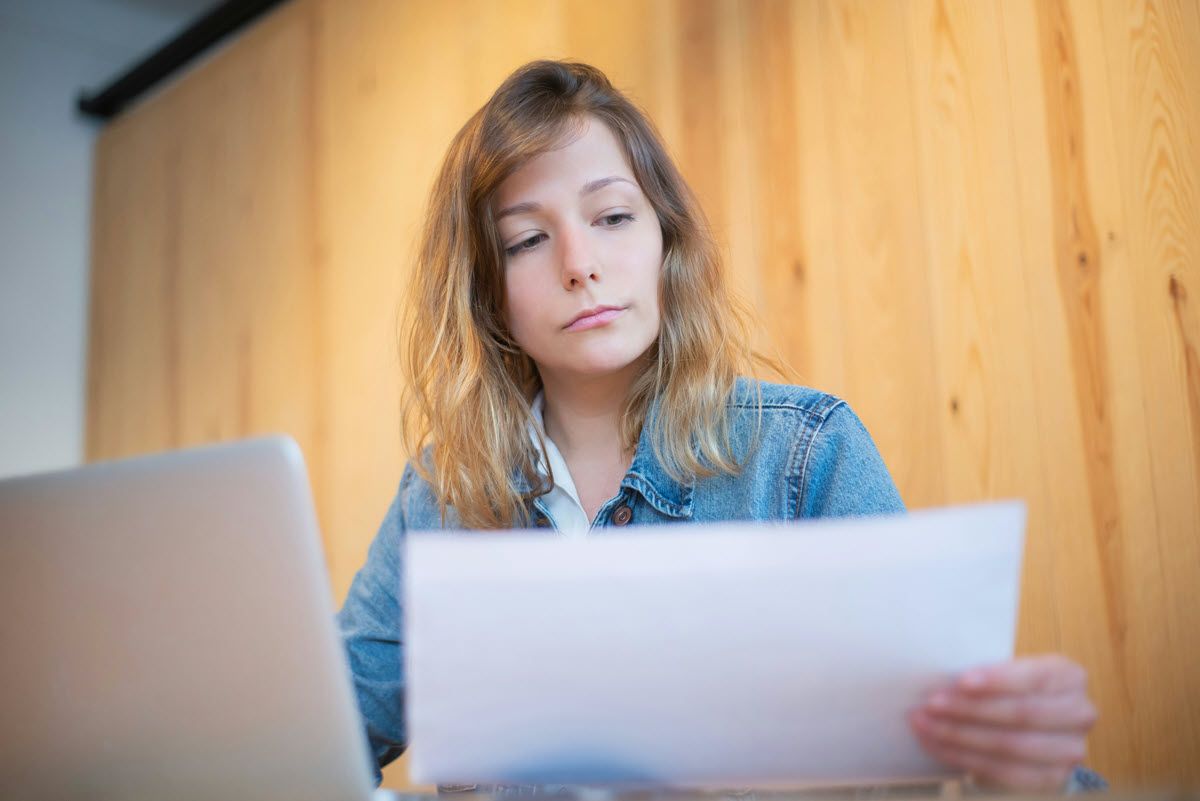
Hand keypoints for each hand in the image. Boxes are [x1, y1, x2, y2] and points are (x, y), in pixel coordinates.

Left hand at [908, 654, 1097, 791]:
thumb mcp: (1005, 676)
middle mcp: (1079, 713)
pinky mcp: (1053, 779)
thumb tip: (943, 680)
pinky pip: (1004, 772)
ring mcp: (1070, 751)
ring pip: (1009, 745)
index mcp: (1069, 677)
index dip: (998, 680)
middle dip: (970, 709)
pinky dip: (963, 757)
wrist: (1028, 731)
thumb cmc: (1008, 693)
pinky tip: (937, 745)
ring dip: (959, 735)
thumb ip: (986, 677)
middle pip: (1022, 714)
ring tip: (925, 724)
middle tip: (931, 704)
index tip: (961, 681)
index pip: (1035, 677)